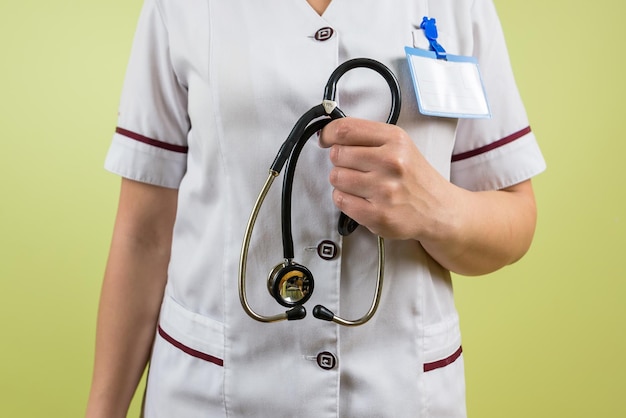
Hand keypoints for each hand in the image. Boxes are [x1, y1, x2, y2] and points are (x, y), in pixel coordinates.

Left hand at [319, 117, 454, 240]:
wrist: (438, 209)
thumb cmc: (413, 176)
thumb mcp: (399, 145)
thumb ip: (367, 136)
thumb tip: (330, 134)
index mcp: (395, 140)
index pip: (345, 129)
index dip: (328, 134)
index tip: (326, 139)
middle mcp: (391, 163)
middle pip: (337, 154)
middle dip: (340, 160)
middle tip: (354, 167)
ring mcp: (385, 190)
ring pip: (336, 177)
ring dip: (341, 181)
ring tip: (360, 184)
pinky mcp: (378, 215)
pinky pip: (340, 200)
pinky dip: (344, 199)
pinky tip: (360, 198)